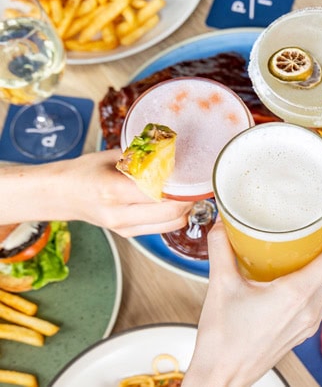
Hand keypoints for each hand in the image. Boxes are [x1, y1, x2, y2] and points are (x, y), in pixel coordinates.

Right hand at [60, 150, 193, 236]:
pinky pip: (163, 228)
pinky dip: (174, 215)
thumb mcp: (113, 156)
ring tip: (185, 191)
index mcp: (113, 191)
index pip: (160, 193)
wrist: (62, 195)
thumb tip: (172, 152)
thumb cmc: (85, 171)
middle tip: (194, 183)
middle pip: (172, 213)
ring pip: (172, 224)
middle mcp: (120, 214)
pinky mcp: (129, 234)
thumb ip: (143, 158)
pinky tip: (172, 201)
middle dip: (189, 197)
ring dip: (184, 208)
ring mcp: (124, 228)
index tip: (192, 173)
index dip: (181, 185)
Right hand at [183, 216, 321, 386]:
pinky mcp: (303, 331)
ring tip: (317, 246)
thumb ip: (221, 248)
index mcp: (297, 294)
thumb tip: (222, 223)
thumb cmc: (223, 340)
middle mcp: (310, 309)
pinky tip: (303, 275)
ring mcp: (309, 323)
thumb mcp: (220, 285)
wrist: (222, 376)